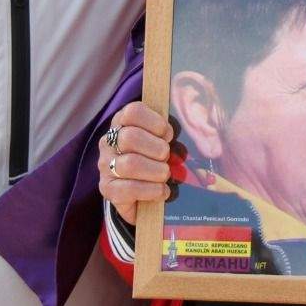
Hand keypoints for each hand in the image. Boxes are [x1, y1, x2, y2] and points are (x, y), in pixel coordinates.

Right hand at [98, 101, 176, 224]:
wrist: (138, 194)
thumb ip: (169, 131)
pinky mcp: (107, 189)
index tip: (168, 135)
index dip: (156, 123)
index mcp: (122, 122)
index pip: (133, 112)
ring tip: (165, 175)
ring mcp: (105, 166)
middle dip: (157, 149)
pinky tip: (162, 191)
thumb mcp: (160, 140)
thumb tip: (200, 127)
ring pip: (130, 164)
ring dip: (156, 171)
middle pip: (131, 137)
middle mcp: (108, 142)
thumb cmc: (153, 159)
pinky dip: (152, 191)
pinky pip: (129, 188)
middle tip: (166, 157)